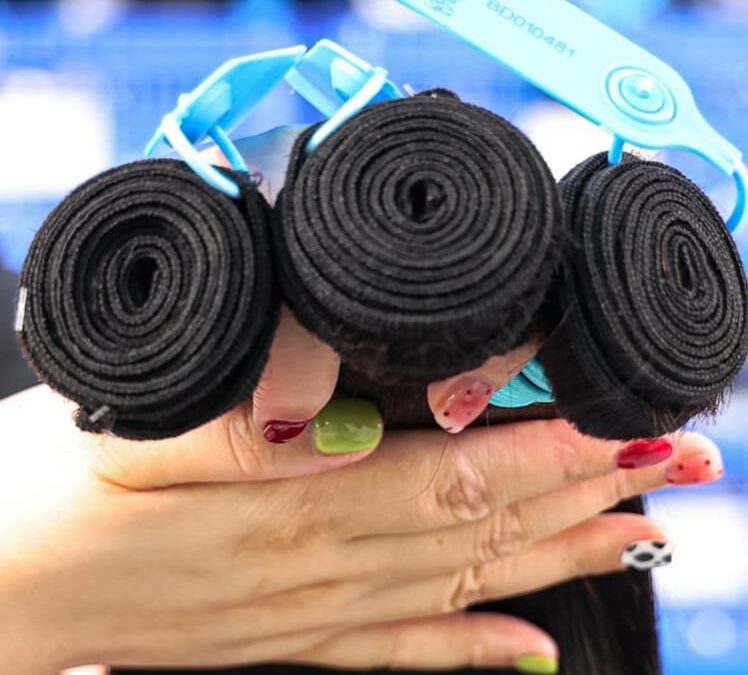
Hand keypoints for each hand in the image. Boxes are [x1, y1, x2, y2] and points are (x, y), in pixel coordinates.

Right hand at [0, 385, 721, 672]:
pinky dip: (473, 651)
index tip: (620, 423)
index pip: (451, 477)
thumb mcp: (124, 435)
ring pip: (461, 587)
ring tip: (642, 537)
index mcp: (285, 514)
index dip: (544, 451)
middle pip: (480, 530)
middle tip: (675, 468)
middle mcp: (315, 574)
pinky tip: (532, 654)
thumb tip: (323, 417)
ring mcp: (304, 617)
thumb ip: (232, 431)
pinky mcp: (281, 642)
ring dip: (558, 560)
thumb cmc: (44, 496)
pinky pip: (399, 654)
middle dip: (586, 493)